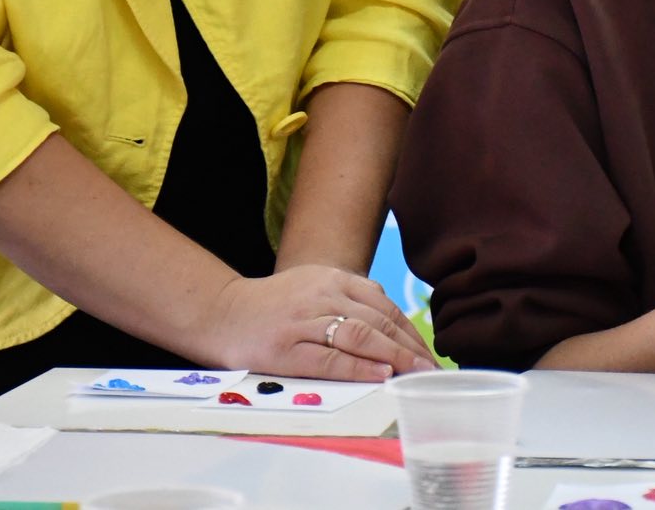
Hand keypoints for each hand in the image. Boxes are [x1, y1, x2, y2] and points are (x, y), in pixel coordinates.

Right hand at [208, 265, 437, 380]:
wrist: (220, 312)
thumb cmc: (272, 306)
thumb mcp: (313, 287)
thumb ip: (349, 298)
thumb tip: (391, 320)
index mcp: (332, 279)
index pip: (383, 305)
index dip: (411, 331)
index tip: (430, 354)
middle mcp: (321, 295)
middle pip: (378, 321)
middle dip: (410, 347)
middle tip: (433, 370)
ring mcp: (303, 322)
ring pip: (360, 336)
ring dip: (394, 356)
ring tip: (417, 374)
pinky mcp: (286, 349)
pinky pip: (330, 358)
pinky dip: (359, 366)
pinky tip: (381, 375)